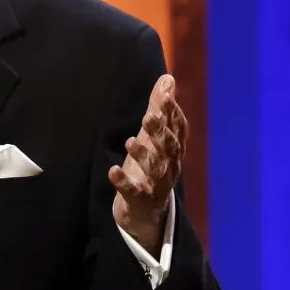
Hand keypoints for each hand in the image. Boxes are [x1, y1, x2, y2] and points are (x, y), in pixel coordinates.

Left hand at [109, 74, 186, 254]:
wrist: (147, 211)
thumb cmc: (151, 164)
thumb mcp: (153, 136)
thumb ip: (160, 108)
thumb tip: (168, 78)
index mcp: (173, 147)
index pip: (177, 128)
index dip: (172, 112)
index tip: (165, 95)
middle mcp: (169, 164)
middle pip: (168, 147)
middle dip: (159, 132)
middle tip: (148, 116)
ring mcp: (156, 184)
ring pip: (155, 170)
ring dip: (143, 156)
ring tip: (130, 141)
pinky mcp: (140, 200)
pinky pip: (133, 192)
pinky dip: (124, 183)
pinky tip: (113, 171)